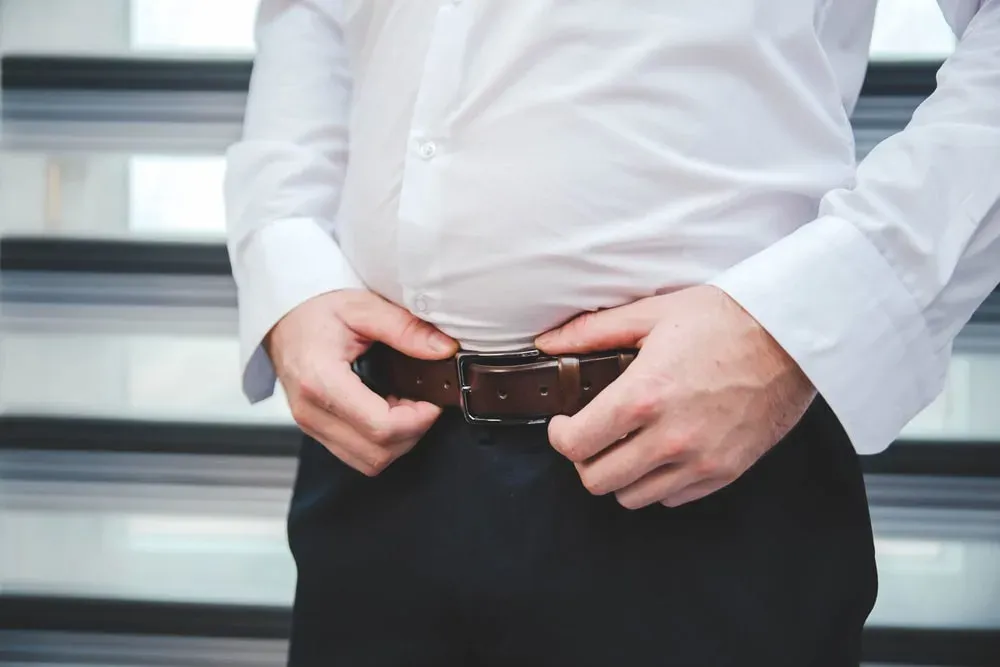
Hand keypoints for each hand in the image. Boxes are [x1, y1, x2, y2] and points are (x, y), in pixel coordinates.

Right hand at [267, 289, 458, 475]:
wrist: (282, 317)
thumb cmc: (315, 311)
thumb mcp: (363, 307)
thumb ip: (405, 329)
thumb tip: (442, 349)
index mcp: (321, 381)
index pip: (380, 428)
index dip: (417, 420)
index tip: (431, 401)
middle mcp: (311, 412)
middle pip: (377, 454)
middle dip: (411, 433)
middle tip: (421, 402)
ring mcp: (310, 425)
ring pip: (368, 462)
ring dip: (396, 441)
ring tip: (403, 406)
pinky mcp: (315, 430)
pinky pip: (355, 455)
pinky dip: (379, 441)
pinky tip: (386, 410)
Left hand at [535, 285, 815, 508]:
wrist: (793, 336)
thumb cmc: (726, 319)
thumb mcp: (653, 313)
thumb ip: (593, 332)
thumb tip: (550, 342)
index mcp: (644, 396)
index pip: (577, 444)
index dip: (560, 436)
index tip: (564, 425)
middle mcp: (670, 437)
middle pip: (598, 480)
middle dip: (585, 459)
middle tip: (591, 437)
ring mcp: (700, 460)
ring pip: (633, 497)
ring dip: (620, 475)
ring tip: (626, 446)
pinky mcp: (725, 472)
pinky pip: (672, 498)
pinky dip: (658, 482)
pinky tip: (661, 452)